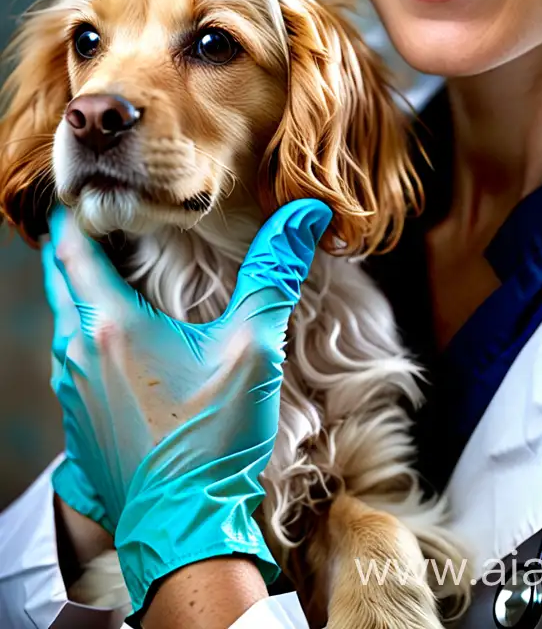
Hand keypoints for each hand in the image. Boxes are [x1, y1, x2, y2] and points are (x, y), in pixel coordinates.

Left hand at [41, 198, 332, 613]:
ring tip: (112, 262)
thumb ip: (274, 273)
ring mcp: (72, 390)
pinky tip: (122, 330)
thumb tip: (305, 213)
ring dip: (80, 284)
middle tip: (104, 212)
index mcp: (110, 326)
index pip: (73, 249)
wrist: (183, 531)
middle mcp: (77, 352)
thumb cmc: (212, 441)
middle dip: (76, 242)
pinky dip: (87, 325)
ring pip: (64, 317)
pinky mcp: (79, 420)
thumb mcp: (252, 349)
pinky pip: (71, 354)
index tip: (98, 186)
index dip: (81, 212)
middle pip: (59, 277)